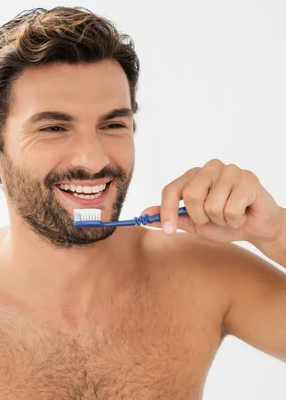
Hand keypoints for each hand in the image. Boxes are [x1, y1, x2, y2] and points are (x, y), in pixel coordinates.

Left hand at [141, 158, 283, 243]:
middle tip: (213, 219)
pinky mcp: (248, 179)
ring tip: (230, 216)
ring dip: (220, 220)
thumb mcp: (193, 223)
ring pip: (212, 205)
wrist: (256, 227)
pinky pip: (231, 209)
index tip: (169, 231)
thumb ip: (171, 217)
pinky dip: (235, 220)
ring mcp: (230, 171)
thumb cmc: (224, 222)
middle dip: (200, 217)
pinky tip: (243, 214)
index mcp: (194, 176)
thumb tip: (144, 215)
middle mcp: (210, 168)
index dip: (167, 211)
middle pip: (191, 196)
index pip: (171, 189)